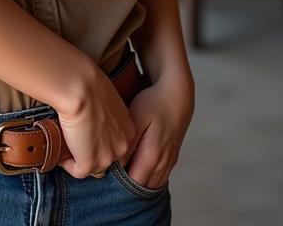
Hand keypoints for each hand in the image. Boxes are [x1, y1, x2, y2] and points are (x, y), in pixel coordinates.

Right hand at [54, 67, 137, 179]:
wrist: (79, 86)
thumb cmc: (89, 84)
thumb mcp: (106, 100)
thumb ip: (106, 115)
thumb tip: (93, 116)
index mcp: (128, 130)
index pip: (115, 145)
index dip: (99, 141)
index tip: (86, 132)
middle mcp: (122, 146)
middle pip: (105, 158)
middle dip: (90, 151)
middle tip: (75, 138)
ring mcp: (107, 157)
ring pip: (92, 166)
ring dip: (78, 156)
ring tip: (66, 143)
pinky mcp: (89, 162)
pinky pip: (77, 170)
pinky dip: (66, 162)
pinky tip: (60, 149)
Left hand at [119, 70, 194, 190]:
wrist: (177, 95)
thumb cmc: (153, 103)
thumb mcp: (136, 117)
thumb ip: (128, 143)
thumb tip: (119, 162)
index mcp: (152, 156)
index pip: (132, 184)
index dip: (117, 182)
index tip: (105, 171)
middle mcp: (162, 164)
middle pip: (141, 187)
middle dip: (126, 185)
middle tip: (110, 171)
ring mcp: (169, 163)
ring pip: (150, 184)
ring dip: (137, 181)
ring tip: (121, 169)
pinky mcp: (171, 159)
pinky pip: (158, 178)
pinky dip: (146, 176)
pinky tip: (135, 165)